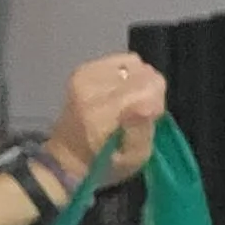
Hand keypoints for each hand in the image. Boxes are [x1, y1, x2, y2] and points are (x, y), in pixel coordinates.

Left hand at [47, 53, 164, 186]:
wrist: (67, 158)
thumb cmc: (105, 164)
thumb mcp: (134, 159)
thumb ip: (143, 130)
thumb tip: (149, 103)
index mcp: (101, 113)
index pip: (148, 85)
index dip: (157, 101)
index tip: (150, 118)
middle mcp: (89, 88)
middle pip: (143, 71)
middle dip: (148, 90)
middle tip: (136, 112)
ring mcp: (83, 76)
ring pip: (133, 63)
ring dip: (136, 81)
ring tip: (126, 102)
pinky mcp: (82, 70)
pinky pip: (120, 60)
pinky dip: (125, 73)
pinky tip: (119, 91)